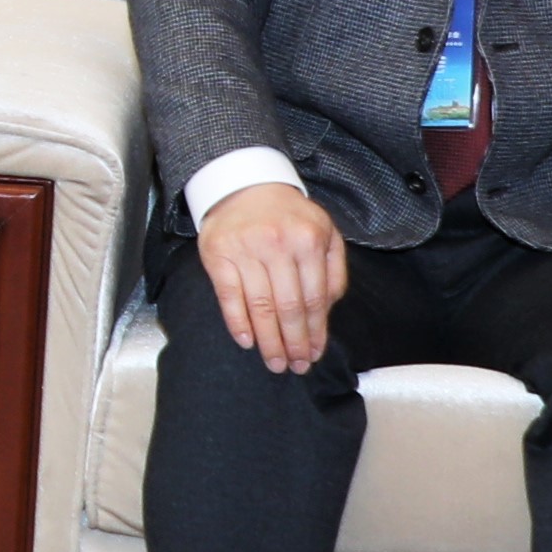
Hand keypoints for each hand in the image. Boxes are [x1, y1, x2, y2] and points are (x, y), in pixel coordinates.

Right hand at [196, 181, 345, 373]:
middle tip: (295, 366)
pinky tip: (247, 342)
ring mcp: (246, 249)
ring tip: (275, 362)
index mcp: (309, 240)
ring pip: (260, 306)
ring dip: (269, 341)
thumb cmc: (289, 216)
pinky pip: (229, 296)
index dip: (316, 332)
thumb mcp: (324, 232)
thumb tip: (326, 312)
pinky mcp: (218, 254)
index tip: (315, 354)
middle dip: (294, 343)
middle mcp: (278, 244)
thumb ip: (333, 270)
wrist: (245, 184)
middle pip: (288, 307)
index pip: (314, 299)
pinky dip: (238, 322)